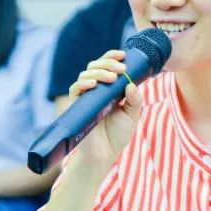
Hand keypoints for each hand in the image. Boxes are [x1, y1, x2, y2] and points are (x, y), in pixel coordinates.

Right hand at [68, 50, 142, 169]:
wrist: (103, 155)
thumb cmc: (117, 136)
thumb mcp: (132, 115)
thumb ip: (135, 99)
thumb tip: (130, 84)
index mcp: (109, 89)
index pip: (108, 66)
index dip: (113, 57)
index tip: (123, 55)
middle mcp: (96, 90)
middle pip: (96, 65)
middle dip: (108, 62)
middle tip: (121, 68)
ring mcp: (85, 96)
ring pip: (86, 74)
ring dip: (100, 71)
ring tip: (112, 77)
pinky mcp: (76, 105)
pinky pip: (75, 88)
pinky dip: (84, 82)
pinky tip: (93, 84)